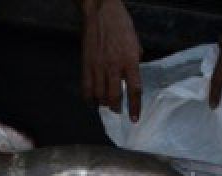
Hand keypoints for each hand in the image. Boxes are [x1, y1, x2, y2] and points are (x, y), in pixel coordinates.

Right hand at [80, 0, 142, 121]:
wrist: (101, 11)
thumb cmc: (120, 24)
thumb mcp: (135, 42)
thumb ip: (134, 61)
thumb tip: (131, 75)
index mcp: (129, 60)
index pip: (135, 89)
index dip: (135, 107)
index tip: (134, 119)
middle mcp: (114, 66)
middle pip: (114, 97)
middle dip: (116, 108)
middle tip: (118, 111)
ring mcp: (98, 66)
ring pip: (99, 95)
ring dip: (103, 104)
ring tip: (106, 105)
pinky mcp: (86, 64)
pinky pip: (86, 88)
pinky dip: (89, 98)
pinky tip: (92, 101)